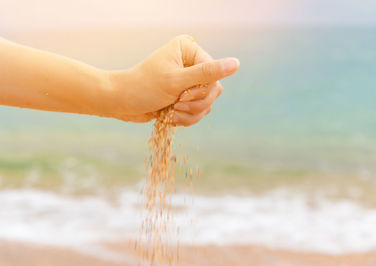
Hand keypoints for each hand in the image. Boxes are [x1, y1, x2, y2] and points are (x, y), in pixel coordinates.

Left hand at [105, 35, 239, 125]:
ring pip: (207, 103)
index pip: (214, 74)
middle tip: (177, 105)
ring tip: (171, 113)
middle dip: (196, 105)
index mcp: (189, 50)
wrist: (121, 102)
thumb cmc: (144, 87)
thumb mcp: (176, 81)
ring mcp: (188, 81)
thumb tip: (236, 63)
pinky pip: (197, 112)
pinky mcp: (184, 96)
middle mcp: (191, 63)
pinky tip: (170, 118)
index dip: (203, 90)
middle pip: (214, 90)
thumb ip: (207, 73)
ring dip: (190, 114)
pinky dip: (186, 119)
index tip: (182, 96)